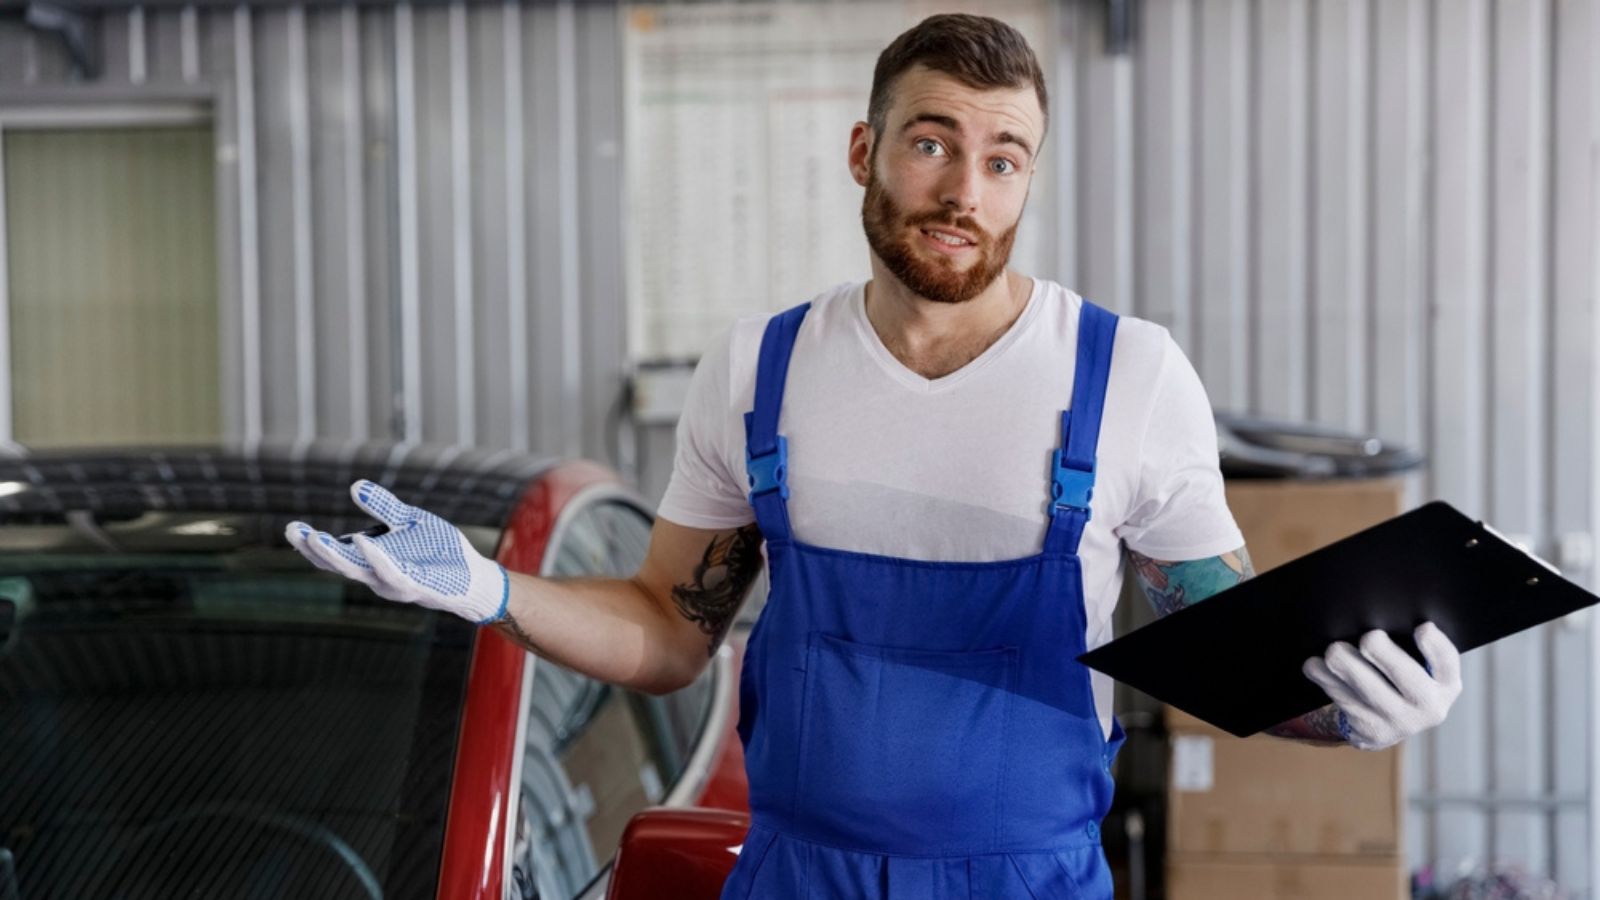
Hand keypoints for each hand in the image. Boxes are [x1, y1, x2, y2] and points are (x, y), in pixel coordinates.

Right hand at [285, 480, 508, 623]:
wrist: (473, 574)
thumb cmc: (438, 550)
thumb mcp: (409, 520)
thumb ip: (384, 506)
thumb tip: (356, 486)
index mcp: (371, 559)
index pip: (334, 553)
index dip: (310, 543)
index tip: (292, 527)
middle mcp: (376, 574)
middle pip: (338, 564)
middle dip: (314, 549)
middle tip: (293, 531)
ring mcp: (394, 583)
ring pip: (359, 572)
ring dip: (337, 556)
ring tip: (316, 538)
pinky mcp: (416, 585)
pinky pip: (393, 574)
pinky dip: (377, 559)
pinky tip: (364, 542)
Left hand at [1302, 622, 1461, 750]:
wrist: (1389, 724)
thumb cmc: (1403, 680)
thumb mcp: (1422, 668)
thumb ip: (1413, 647)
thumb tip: (1381, 613)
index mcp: (1446, 685)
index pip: (1447, 664)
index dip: (1436, 647)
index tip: (1422, 627)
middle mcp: (1427, 707)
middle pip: (1406, 676)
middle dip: (1383, 653)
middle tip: (1368, 638)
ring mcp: (1397, 722)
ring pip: (1366, 689)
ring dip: (1345, 665)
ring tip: (1333, 650)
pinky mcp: (1369, 730)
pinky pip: (1342, 698)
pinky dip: (1325, 678)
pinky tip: (1314, 666)